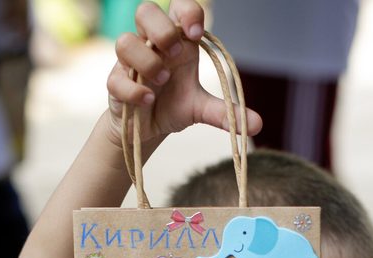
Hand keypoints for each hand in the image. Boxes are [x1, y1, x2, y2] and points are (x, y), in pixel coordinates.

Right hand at [105, 0, 261, 147]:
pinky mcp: (115, 85)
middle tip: (177, 54)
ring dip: (147, 60)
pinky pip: (115, 79)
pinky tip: (148, 101)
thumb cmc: (173, 105)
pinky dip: (133, 89)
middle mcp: (151, 45)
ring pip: (125, 41)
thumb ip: (225, 113)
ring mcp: (129, 63)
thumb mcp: (201, 108)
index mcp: (175, 41)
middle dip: (162, 30)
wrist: (147, 130)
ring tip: (163, 80)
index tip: (196, 34)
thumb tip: (257, 125)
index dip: (187, 13)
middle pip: (145, 10)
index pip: (178, 8)